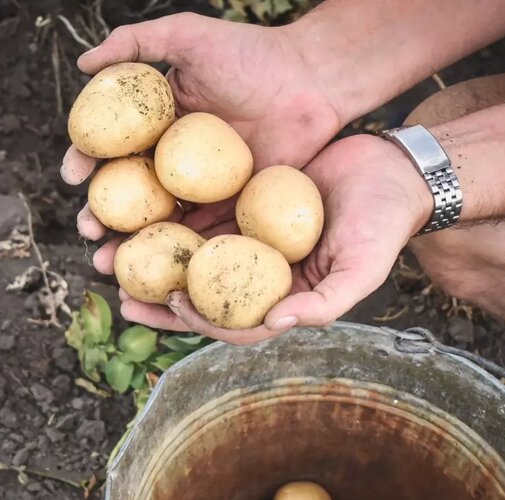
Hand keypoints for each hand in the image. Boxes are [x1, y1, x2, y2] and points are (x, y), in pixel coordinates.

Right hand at [61, 12, 344, 240]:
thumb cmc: (251, 53)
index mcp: (155, 123)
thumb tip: (83, 62)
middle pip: (126, 194)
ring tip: (106, 261)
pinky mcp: (230, 208)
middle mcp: (172, 159)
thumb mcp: (188, 36)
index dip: (86, 162)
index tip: (73, 175)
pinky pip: (198, 233)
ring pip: (156, 221)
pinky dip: (175, 254)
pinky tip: (156, 273)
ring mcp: (200, 187)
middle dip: (99, 216)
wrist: (312, 81)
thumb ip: (135, 42)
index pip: (110, 147)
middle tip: (87, 230)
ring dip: (128, 246)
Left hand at [107, 134, 432, 344]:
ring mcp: (248, 241)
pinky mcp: (242, 205)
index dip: (198, 320)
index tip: (168, 302)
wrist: (391, 169)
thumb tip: (273, 326)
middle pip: (199, 296)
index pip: (231, 323)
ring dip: (154, 258)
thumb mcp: (361, 269)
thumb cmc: (382, 224)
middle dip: (158, 299)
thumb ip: (324, 303)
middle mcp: (259, 276)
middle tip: (120, 293)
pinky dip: (172, 217)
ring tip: (113, 253)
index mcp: (283, 300)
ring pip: (192, 256)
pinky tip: (140, 208)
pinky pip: (200, 214)